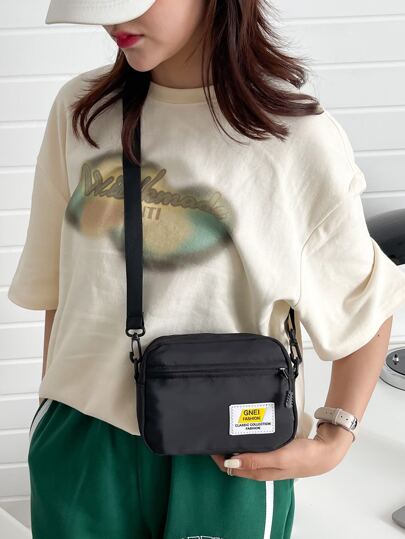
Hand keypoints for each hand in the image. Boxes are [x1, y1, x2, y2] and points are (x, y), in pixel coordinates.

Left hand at [210, 423, 352, 480]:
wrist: (325, 450)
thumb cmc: (304, 457)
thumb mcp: (278, 458)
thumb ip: (255, 460)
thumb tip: (231, 461)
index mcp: (260, 472)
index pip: (231, 466)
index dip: (218, 456)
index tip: (211, 441)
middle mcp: (261, 466)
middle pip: (235, 458)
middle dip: (223, 448)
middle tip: (216, 430)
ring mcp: (267, 457)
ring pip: (244, 451)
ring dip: (234, 442)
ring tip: (227, 426)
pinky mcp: (273, 449)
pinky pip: (255, 445)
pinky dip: (246, 438)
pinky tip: (245, 428)